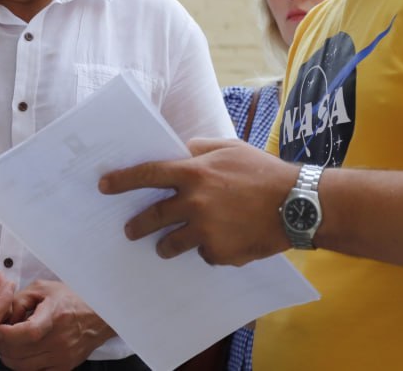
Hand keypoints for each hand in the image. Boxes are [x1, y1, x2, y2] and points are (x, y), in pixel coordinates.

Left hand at [0, 280, 112, 370]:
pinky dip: (22, 365)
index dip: (7, 334)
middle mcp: (59, 340)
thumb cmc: (70, 300)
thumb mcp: (43, 289)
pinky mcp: (63, 368)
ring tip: (9, 343)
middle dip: (1, 345)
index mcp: (55, 315)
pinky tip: (22, 352)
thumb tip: (3, 318)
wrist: (96, 316)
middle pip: (20, 353)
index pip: (29, 332)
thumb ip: (18, 300)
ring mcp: (61, 357)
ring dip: (9, 356)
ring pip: (22, 367)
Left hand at [98, 138, 296, 264]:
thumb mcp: (230, 148)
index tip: (104, 186)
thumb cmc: (264, 172)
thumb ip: (200, 149)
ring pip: (173, 243)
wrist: (298, 205)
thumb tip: (179, 150)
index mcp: (194, 172)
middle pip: (153, 216)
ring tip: (164, 246)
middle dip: (136, 225)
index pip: (147, 175)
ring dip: (165, 245)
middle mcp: (194, 202)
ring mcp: (206, 231)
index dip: (122, 180)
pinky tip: (222, 243)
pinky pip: (205, 254)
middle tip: (129, 229)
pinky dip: (209, 250)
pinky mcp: (220, 253)